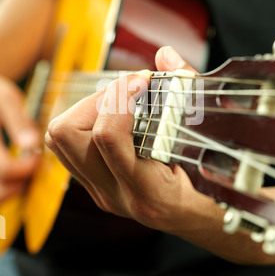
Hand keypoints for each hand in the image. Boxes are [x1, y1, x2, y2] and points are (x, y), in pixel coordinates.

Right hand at [0, 76, 40, 200]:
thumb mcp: (5, 98)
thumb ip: (19, 122)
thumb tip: (32, 145)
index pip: (5, 169)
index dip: (27, 168)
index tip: (37, 157)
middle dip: (20, 182)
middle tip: (32, 167)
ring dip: (11, 188)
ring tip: (22, 171)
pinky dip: (4, 187)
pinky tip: (12, 172)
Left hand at [45, 47, 274, 263]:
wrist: (201, 219)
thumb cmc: (212, 187)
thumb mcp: (210, 145)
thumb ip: (188, 93)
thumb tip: (165, 55)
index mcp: (149, 191)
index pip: (108, 139)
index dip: (120, 97)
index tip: (143, 79)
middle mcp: (116, 194)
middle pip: (68, 135)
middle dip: (98, 100)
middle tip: (129, 90)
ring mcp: (101, 192)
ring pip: (60, 140)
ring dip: (89, 109)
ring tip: (121, 100)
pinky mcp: (95, 185)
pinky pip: (68, 147)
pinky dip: (87, 120)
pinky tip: (116, 115)